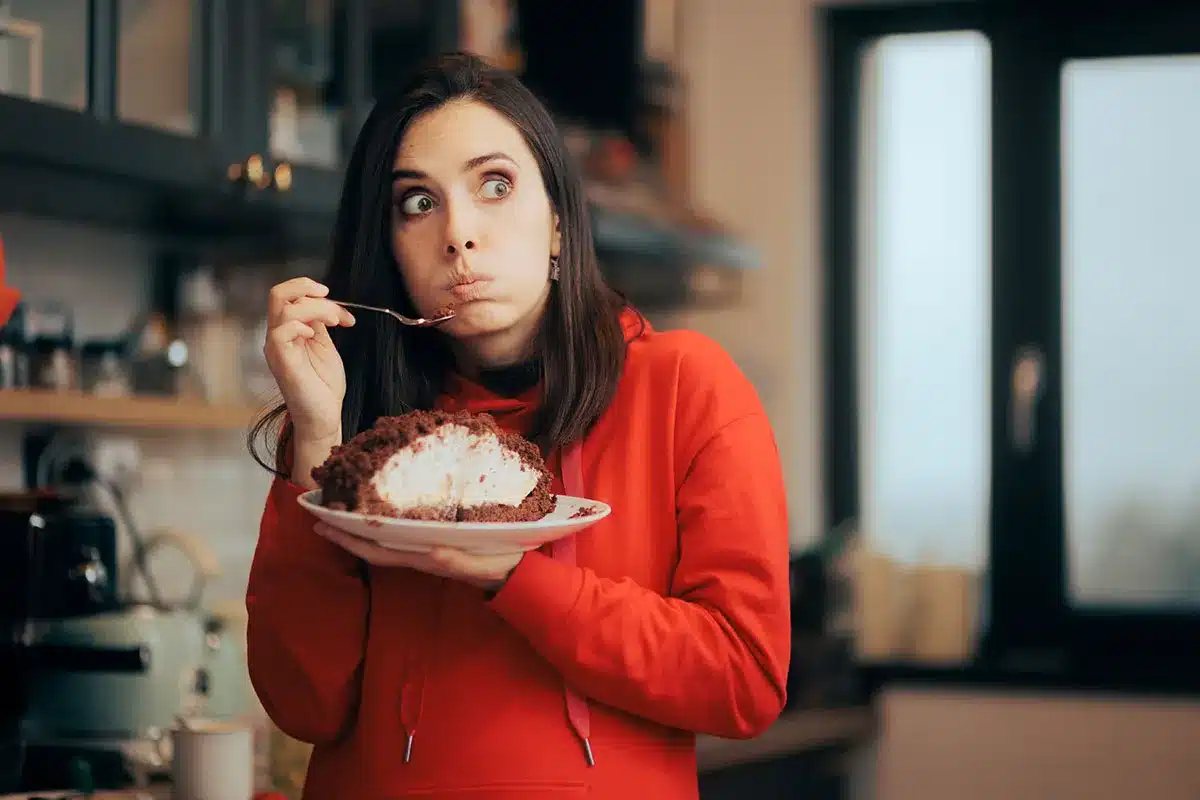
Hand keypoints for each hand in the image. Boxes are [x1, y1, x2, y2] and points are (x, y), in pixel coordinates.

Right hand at [263, 277, 355, 444]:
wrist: (324, 415)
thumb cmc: (323, 385)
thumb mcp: (324, 346)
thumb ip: (319, 323)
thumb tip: (323, 302)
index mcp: (287, 331)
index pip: (290, 296)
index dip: (316, 294)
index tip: (342, 312)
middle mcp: (277, 336)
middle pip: (278, 293)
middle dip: (307, 287)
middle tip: (331, 300)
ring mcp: (276, 347)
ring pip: (284, 307)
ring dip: (315, 308)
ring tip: (335, 321)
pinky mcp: (281, 360)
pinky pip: (281, 330)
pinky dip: (301, 325)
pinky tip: (314, 336)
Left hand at [313, 522, 522, 592]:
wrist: (516, 575)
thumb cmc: (500, 565)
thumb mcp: (482, 563)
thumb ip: (457, 560)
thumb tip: (431, 551)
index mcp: (426, 558)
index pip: (379, 550)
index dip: (350, 539)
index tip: (324, 524)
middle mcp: (420, 555)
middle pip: (373, 546)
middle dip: (345, 533)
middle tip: (319, 513)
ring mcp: (425, 550)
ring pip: (384, 542)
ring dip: (359, 529)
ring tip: (341, 511)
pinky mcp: (435, 544)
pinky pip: (400, 535)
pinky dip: (382, 525)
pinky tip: (378, 514)